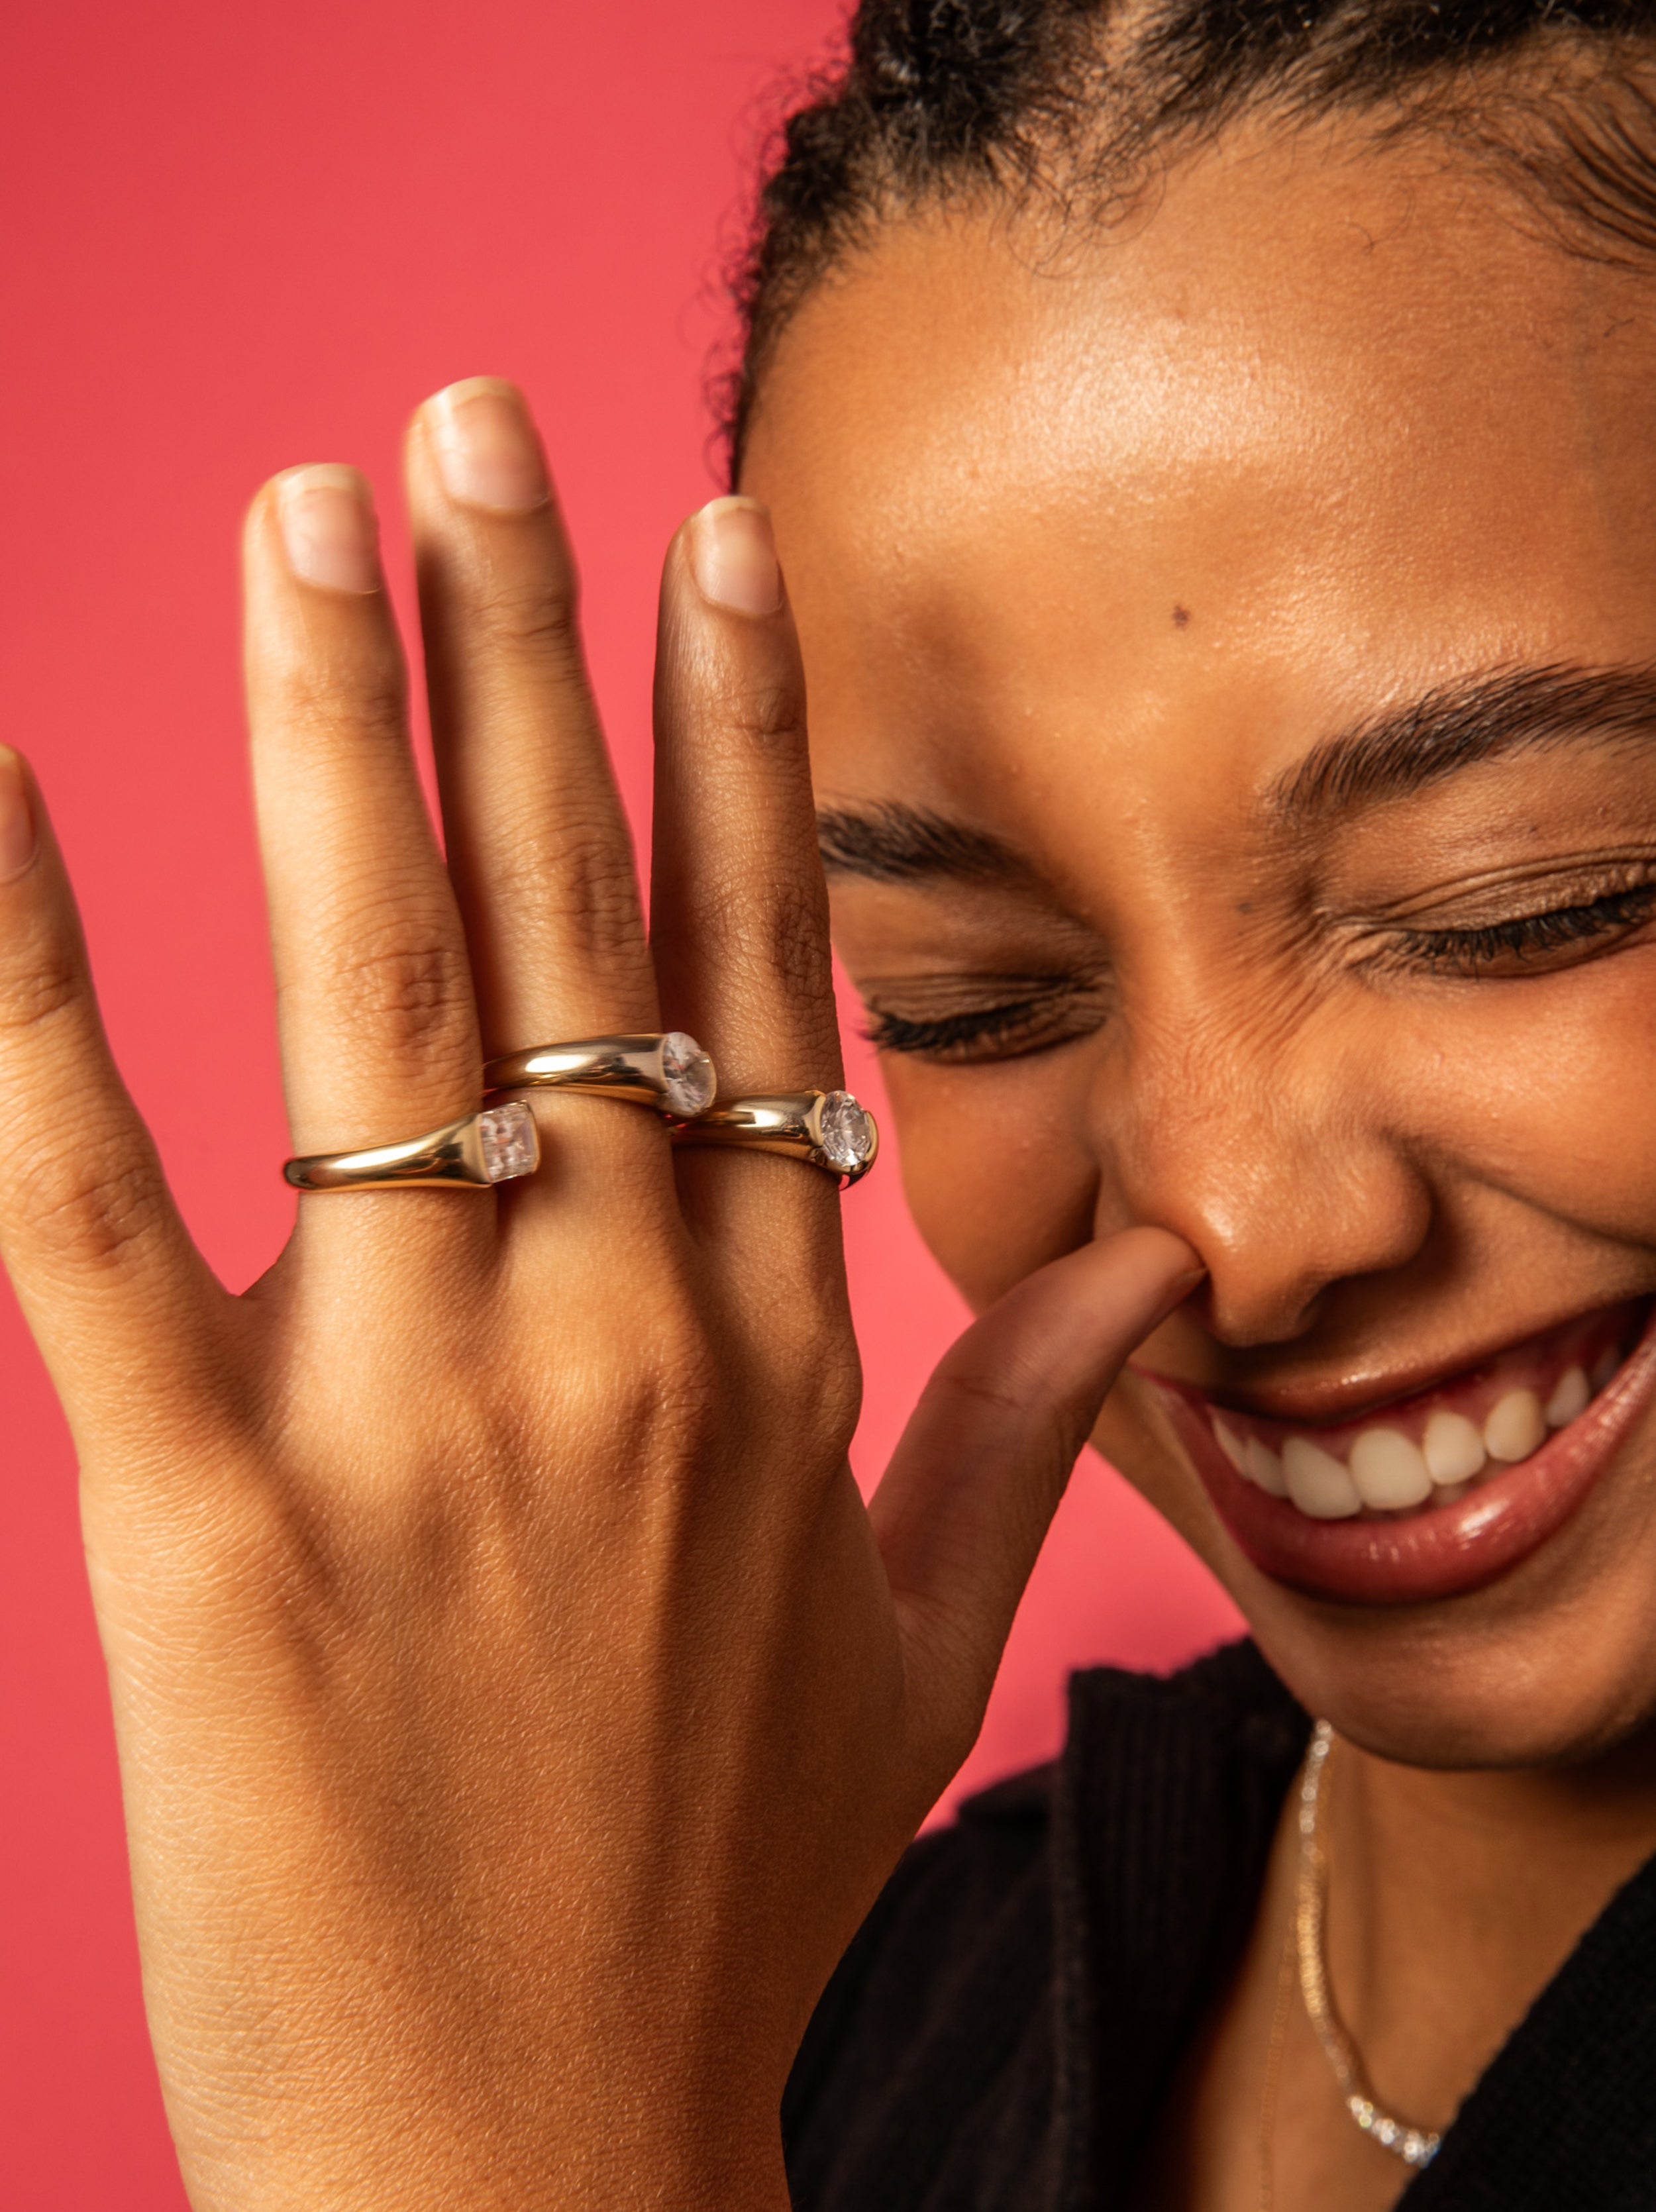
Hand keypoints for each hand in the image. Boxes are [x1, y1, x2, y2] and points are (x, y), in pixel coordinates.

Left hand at [0, 380, 1197, 2211]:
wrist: (552, 2169)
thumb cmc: (725, 1898)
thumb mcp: (918, 1649)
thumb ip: (1026, 1424)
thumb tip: (1158, 1272)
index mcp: (770, 1354)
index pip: (755, 967)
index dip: (733, 738)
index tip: (713, 546)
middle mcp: (617, 1337)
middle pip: (563, 926)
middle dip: (519, 648)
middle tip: (469, 422)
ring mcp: (417, 1421)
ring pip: (373, 1009)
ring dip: (338, 741)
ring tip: (307, 519)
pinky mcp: (208, 1523)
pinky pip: (96, 1217)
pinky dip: (22, 1003)